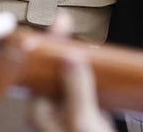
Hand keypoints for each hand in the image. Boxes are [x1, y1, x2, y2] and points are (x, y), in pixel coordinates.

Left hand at [30, 14, 114, 131]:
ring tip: (89, 49)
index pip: (40, 68)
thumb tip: (69, 57)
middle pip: (53, 72)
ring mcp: (68, 115)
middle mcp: (51, 113)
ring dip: (79, 63)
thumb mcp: (82, 119)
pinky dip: (93, 78)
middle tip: (70, 29)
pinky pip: (86, 92)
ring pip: (70, 81)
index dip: (49, 44)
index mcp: (41, 112)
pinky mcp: (85, 118)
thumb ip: (76, 87)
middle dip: (64, 50)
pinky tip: (102, 73)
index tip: (61, 23)